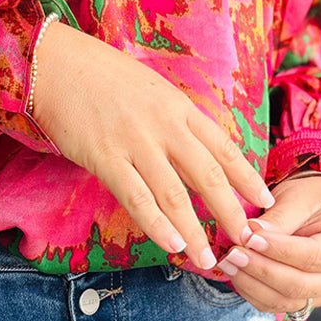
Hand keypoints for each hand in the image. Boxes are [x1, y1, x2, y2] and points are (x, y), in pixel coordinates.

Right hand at [31, 21, 274, 262]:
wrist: (56, 62)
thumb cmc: (100, 76)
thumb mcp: (151, 90)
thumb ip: (174, 120)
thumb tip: (195, 150)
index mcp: (180, 107)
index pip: (224, 148)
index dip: (247, 178)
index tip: (265, 202)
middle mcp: (164, 125)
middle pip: (208, 175)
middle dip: (231, 212)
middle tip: (247, 241)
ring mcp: (135, 141)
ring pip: (174, 194)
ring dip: (194, 231)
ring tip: (207, 258)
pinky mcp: (104, 157)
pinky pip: (136, 197)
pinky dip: (156, 224)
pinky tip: (171, 245)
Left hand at [211, 174, 320, 314]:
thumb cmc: (314, 198)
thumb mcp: (299, 198)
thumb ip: (279, 218)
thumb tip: (250, 234)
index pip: (311, 256)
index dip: (277, 250)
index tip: (249, 237)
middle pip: (298, 285)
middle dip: (260, 270)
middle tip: (232, 253)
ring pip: (284, 301)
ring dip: (251, 284)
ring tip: (228, 262)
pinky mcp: (305, 301)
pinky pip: (275, 305)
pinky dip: (252, 292)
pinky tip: (235, 273)